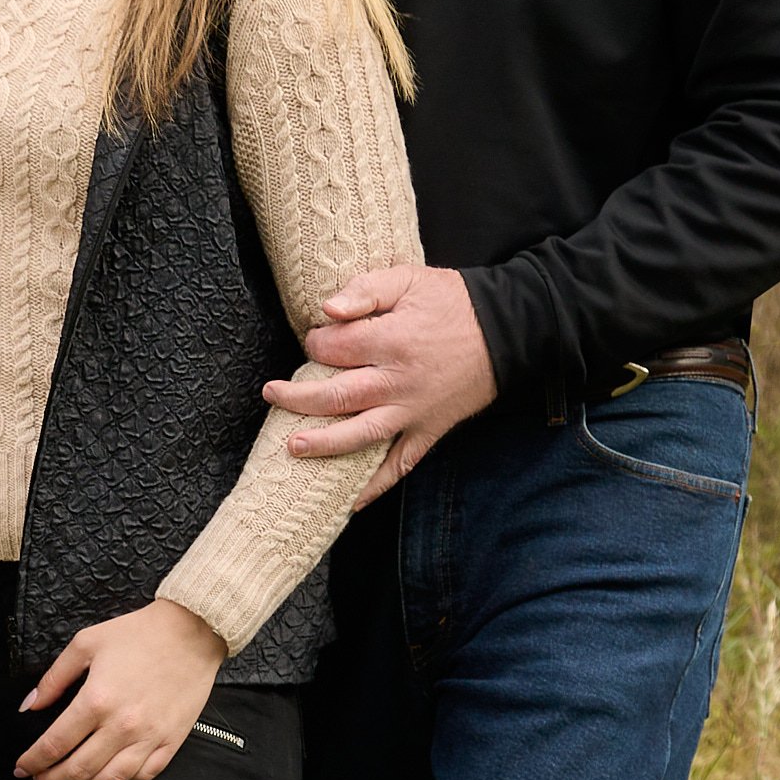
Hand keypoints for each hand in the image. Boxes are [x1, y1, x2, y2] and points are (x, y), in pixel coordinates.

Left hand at [14, 599, 227, 779]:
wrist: (190, 632)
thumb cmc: (137, 634)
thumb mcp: (85, 644)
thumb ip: (54, 678)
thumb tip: (29, 706)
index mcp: (96, 700)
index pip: (55, 744)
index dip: (32, 761)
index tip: (21, 768)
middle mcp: (122, 726)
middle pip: (77, 770)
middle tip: (38, 779)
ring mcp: (149, 738)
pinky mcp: (170, 743)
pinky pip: (141, 776)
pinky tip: (105, 775)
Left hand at [268, 264, 497, 506]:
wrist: (508, 330)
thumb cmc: (453, 301)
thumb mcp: (408, 279)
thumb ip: (364, 291)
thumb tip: (325, 310)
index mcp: (390, 341)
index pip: (334, 349)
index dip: (315, 343)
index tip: (314, 339)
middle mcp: (399, 381)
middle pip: (337, 396)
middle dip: (298, 399)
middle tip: (270, 395)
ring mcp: (415, 411)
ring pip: (362, 434)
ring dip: (325, 444)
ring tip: (292, 448)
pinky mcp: (431, 429)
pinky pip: (401, 464)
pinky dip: (376, 485)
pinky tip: (351, 501)